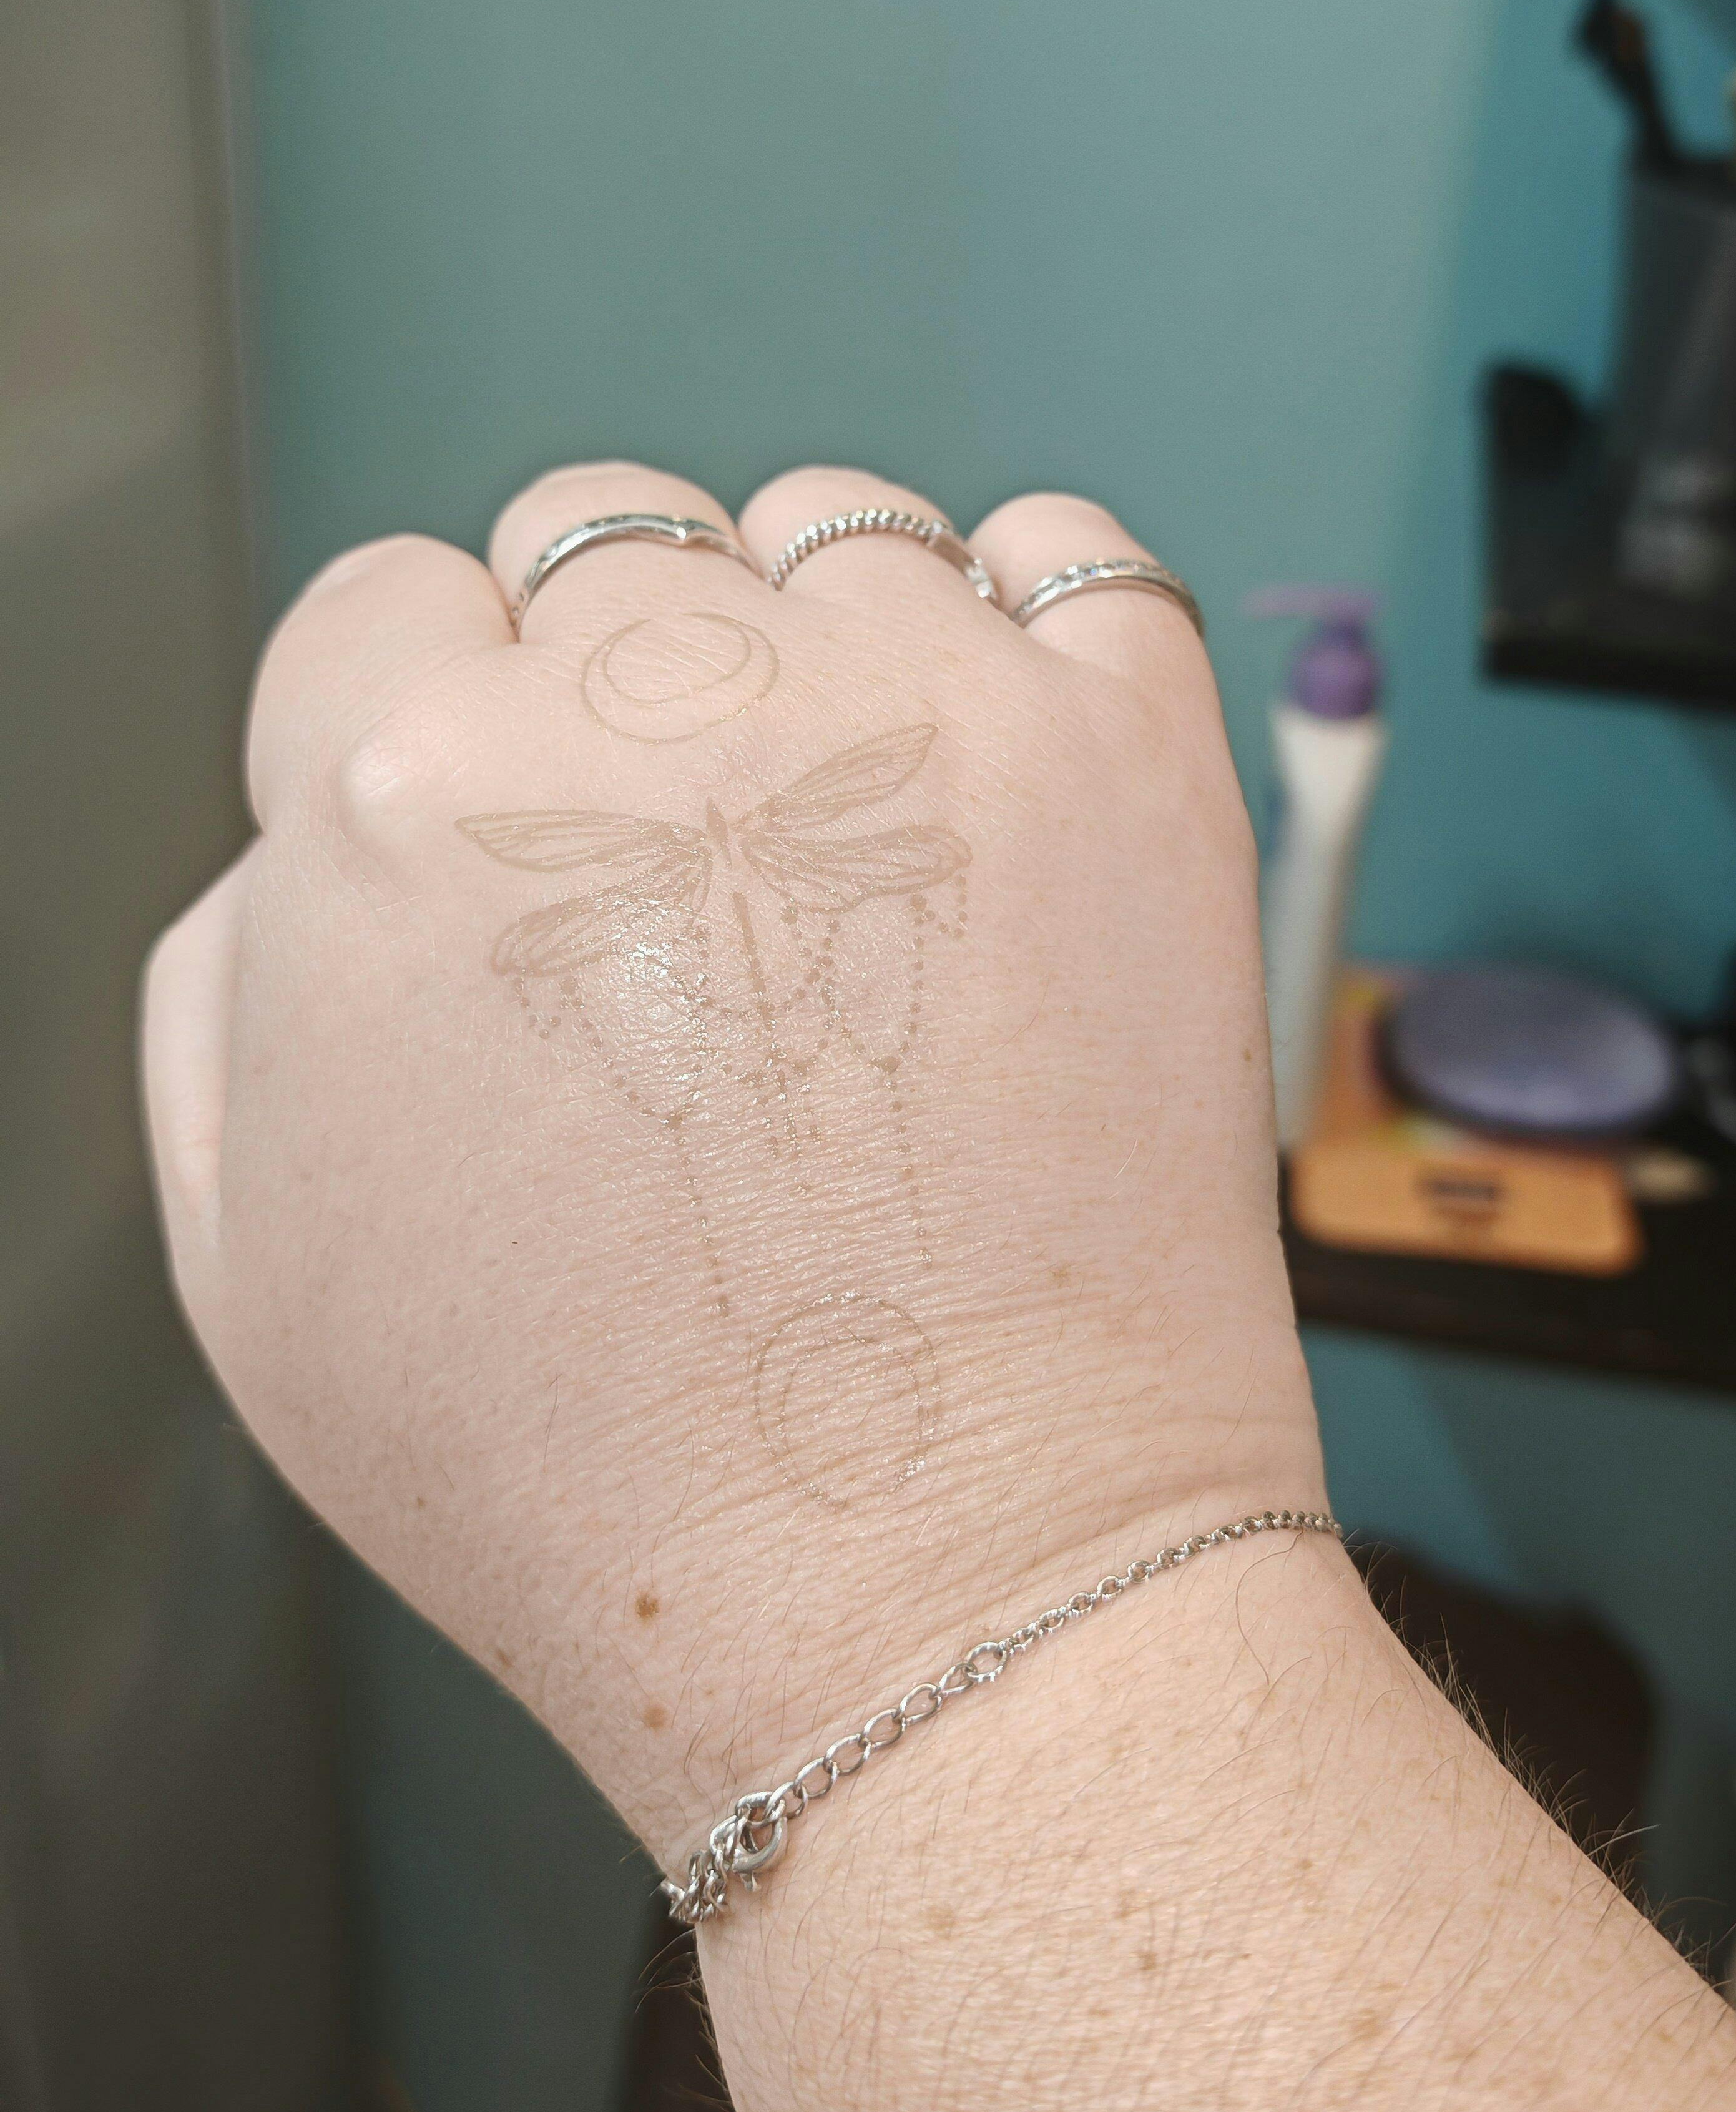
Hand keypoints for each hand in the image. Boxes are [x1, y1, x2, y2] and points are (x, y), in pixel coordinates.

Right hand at [143, 460, 1323, 1869]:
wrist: (932, 1578)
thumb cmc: (592, 1459)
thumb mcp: (253, 1254)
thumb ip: (234, 967)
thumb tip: (321, 821)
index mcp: (411, 799)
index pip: (391, 604)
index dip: (437, 730)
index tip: (518, 847)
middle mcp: (659, 707)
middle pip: (605, 540)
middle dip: (612, 680)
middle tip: (685, 877)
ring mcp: (917, 705)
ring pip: (827, 533)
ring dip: (817, 654)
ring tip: (848, 863)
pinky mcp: (1124, 753)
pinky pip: (1066, 557)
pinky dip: (1031, 626)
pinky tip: (992, 775)